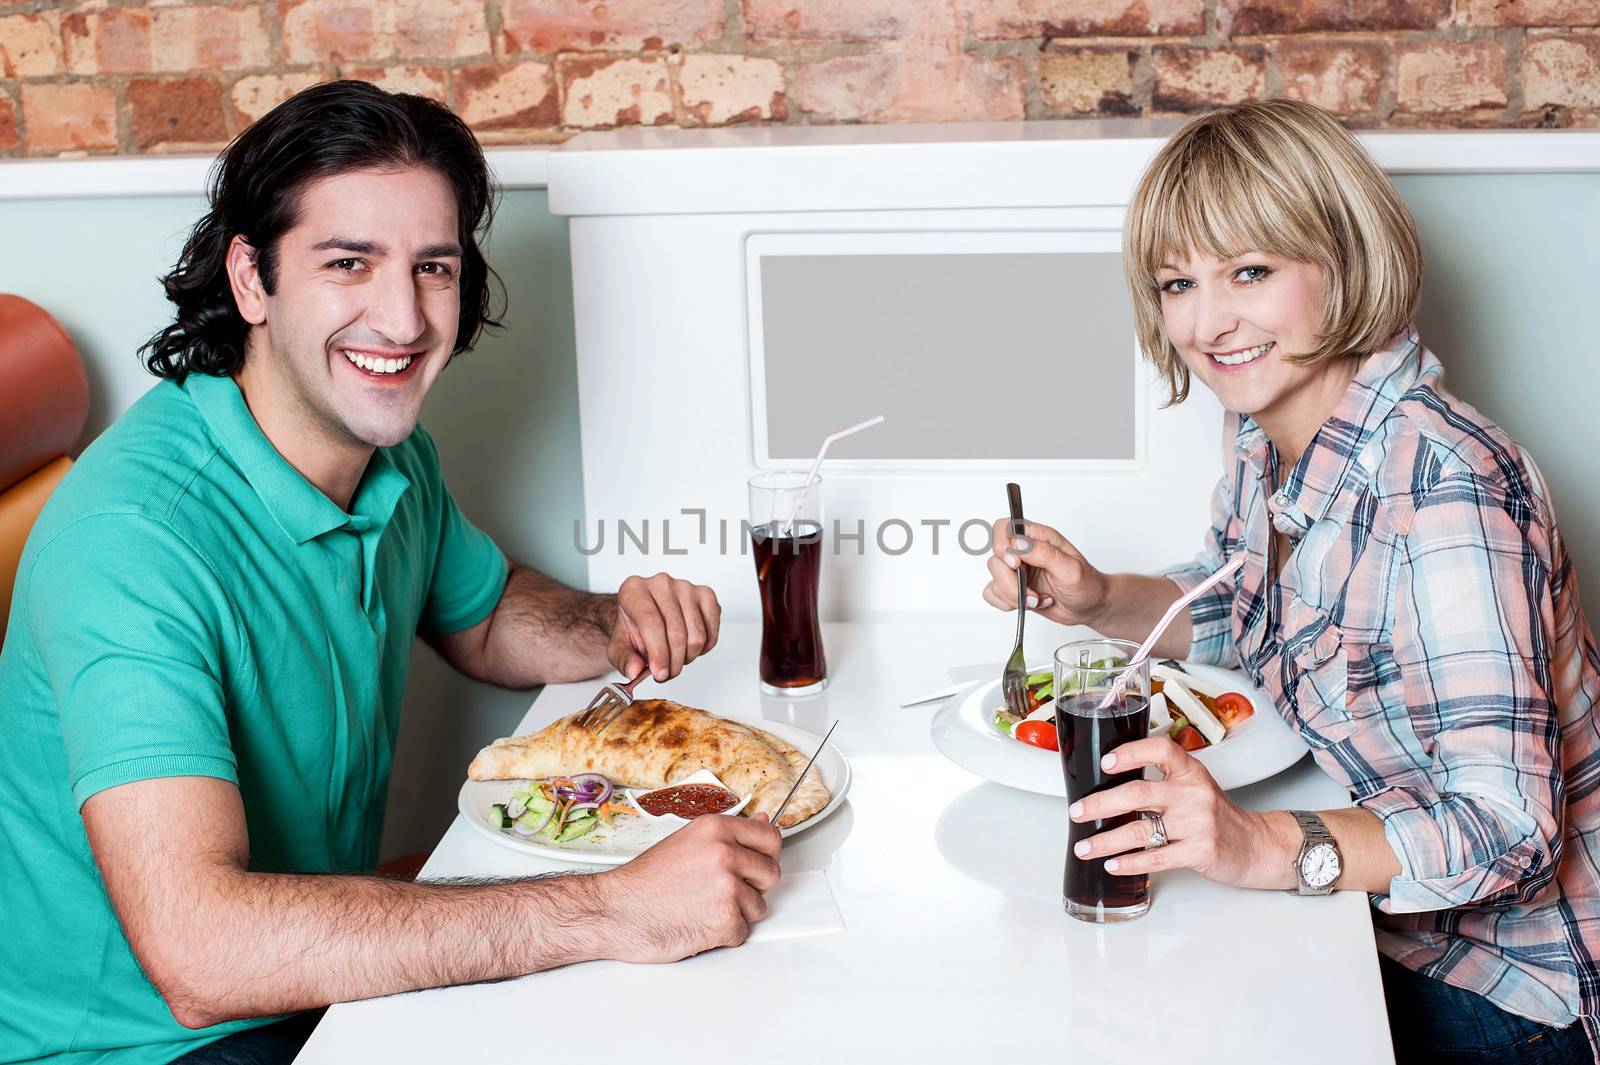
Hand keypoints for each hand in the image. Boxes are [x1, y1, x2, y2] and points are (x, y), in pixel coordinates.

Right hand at [596, 813, 782, 962]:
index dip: (766, 854)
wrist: (615, 911)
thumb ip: (728, 835)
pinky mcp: (725, 920)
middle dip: (753, 886)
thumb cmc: (644, 881)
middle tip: (722, 890)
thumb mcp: (687, 841)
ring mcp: (727, 887)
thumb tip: (761, 823)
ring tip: (703, 907)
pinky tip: (698, 923)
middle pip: (771, 873)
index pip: (770, 837)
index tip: (757, 861)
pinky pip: (742, 931)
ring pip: (758, 906)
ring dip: (736, 913)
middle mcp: (724, 854)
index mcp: (716, 829)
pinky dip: (723, 935)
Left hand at [609, 573, 721, 681]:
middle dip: (674, 662)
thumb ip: (624, 660)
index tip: (659, 674)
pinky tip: (689, 647)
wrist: (647, 615)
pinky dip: (703, 649)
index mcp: (634, 590)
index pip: (651, 623)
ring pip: (697, 635)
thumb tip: (635, 670)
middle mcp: (661, 583)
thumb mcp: (619, 647)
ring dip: (688, 656)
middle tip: (667, 673)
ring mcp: (686, 587)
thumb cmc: (635, 628)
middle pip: (677, 632)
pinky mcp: (706, 595)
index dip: (658, 653)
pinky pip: (711, 632)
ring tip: (676, 658)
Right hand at [982, 518, 1110, 627]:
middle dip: (1010, 582)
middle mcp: (1025, 552)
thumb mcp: (1071, 569)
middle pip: (996, 559)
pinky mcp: (1013, 588)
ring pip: (994, 579)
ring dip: (1013, 595)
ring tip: (1037, 599)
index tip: (1016, 564)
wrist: (1090, 607)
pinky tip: (1029, 603)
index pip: (1005, 528)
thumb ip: (1044, 554)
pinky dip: (1008, 603)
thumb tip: (1018, 543)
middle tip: (1031, 593)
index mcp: (1038, 538)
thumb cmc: (1087, 585)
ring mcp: (1018, 570)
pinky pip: (993, 594)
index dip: (1002, 545)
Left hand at [1069, 737, 1293, 889]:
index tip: (1105, 762)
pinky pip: (1156, 858)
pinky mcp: (1200, 851)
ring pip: (1141, 830)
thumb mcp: (1194, 786)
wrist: (1256, 845)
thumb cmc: (1217, 815)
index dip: (1131, 752)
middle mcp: (1194, 793)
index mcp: (1191, 771)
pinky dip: (1130, 863)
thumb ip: (1161, 781)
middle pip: (1139, 793)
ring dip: (1106, 841)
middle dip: (1101, 804)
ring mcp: (1198, 823)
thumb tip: (1108, 785)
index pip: (1161, 750)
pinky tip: (1113, 865)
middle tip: (1077, 812)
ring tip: (1084, 847)